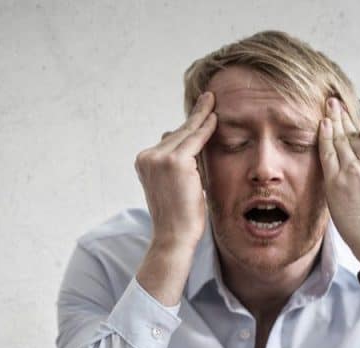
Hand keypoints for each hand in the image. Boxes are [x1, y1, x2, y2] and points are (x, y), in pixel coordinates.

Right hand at [134, 91, 217, 251]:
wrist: (174, 236)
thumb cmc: (178, 216)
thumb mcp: (173, 185)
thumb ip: (176, 163)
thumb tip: (177, 137)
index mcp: (144, 162)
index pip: (169, 140)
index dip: (185, 127)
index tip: (197, 113)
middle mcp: (147, 157)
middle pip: (176, 134)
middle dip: (194, 119)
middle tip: (207, 98)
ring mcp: (159, 158)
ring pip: (185, 135)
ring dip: (201, 118)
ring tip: (211, 101)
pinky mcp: (175, 162)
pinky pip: (195, 140)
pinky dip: (206, 129)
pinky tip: (214, 118)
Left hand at [318, 98, 359, 264]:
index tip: (358, 121)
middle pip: (353, 130)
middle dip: (343, 115)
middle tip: (334, 103)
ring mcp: (353, 169)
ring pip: (339, 138)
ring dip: (331, 120)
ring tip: (327, 108)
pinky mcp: (336, 182)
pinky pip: (327, 152)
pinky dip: (323, 136)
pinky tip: (321, 125)